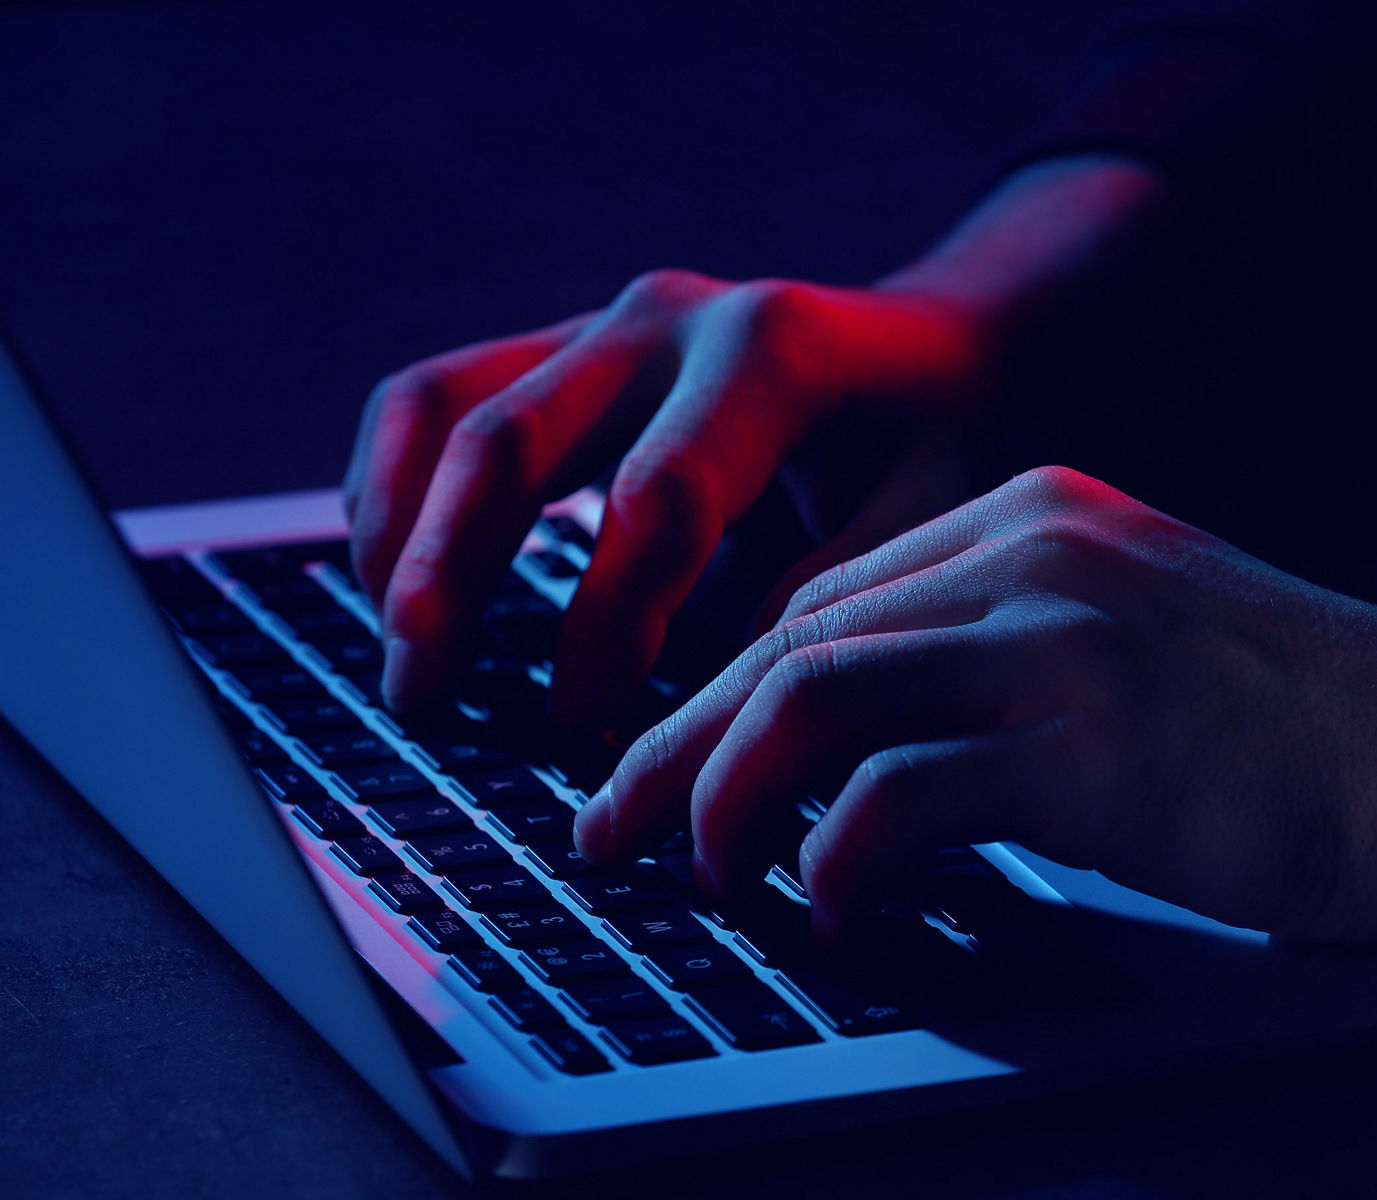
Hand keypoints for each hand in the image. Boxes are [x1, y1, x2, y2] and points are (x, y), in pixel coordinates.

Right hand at [342, 271, 992, 724]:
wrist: (936, 351)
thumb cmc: (940, 448)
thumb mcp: (932, 520)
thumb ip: (833, 601)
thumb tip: (721, 709)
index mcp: (773, 353)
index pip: (658, 500)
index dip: (607, 626)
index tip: (581, 730)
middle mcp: (671, 320)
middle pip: (513, 439)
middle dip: (453, 576)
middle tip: (427, 694)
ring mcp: (603, 324)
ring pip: (444, 406)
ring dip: (399, 534)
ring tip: (402, 653)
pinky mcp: (562, 347)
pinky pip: (433, 397)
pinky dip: (391, 487)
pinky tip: (392, 582)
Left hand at [576, 466, 1376, 943]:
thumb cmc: (1305, 728)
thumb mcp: (1139, 640)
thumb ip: (1010, 654)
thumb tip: (870, 742)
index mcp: (1037, 516)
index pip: (828, 597)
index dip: (727, 692)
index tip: (674, 768)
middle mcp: (1033, 550)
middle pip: (792, 637)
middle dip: (682, 744)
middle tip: (615, 829)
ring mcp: (1060, 637)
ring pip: (810, 693)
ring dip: (724, 792)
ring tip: (692, 875)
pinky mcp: (1088, 743)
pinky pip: (895, 794)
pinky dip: (834, 859)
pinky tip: (828, 912)